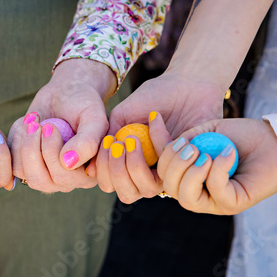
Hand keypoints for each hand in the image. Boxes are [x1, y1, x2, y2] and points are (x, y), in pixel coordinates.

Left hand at [9, 59, 115, 192]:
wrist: (65, 93)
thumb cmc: (84, 104)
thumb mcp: (93, 118)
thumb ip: (87, 142)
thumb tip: (67, 164)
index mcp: (86, 175)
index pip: (64, 178)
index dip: (52, 152)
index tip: (51, 127)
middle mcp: (65, 181)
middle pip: (40, 181)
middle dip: (33, 149)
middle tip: (39, 124)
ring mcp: (44, 174)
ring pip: (22, 172)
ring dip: (24, 142)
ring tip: (34, 122)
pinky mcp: (25, 164)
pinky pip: (11, 160)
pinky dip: (15, 138)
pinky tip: (27, 123)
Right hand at [88, 70, 224, 201]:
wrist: (186, 83)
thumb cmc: (153, 97)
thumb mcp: (121, 115)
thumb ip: (106, 139)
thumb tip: (90, 170)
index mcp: (128, 163)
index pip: (110, 184)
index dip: (104, 171)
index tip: (107, 144)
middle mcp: (147, 172)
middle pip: (127, 193)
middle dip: (117, 172)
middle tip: (117, 145)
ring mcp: (166, 171)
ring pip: (146, 189)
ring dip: (134, 166)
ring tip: (132, 140)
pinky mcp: (186, 165)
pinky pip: (167, 166)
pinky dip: (157, 141)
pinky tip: (155, 118)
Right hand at [157, 118, 276, 214]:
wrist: (273, 142)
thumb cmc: (240, 137)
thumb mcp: (206, 132)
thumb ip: (185, 139)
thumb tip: (163, 144)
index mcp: (185, 176)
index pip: (160, 171)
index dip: (157, 149)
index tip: (157, 121)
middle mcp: (196, 191)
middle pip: (168, 187)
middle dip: (174, 164)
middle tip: (191, 147)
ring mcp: (213, 201)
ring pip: (186, 198)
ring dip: (191, 173)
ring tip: (205, 155)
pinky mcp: (232, 204)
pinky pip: (215, 191)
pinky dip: (218, 169)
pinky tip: (227, 154)